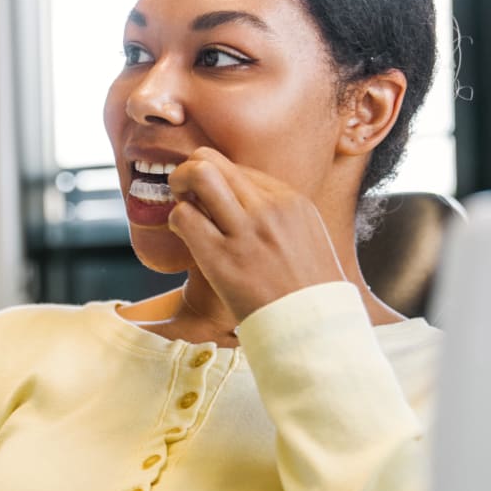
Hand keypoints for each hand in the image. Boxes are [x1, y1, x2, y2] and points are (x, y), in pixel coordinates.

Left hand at [167, 146, 345, 322]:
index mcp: (291, 201)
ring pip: (199, 176)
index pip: (239, 168)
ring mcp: (246, 233)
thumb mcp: (308, 238)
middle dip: (189, 170)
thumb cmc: (307, 291)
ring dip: (179, 185)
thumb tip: (242, 197)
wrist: (314, 330)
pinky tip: (184, 233)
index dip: (219, 180)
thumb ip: (279, 214)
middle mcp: (269, 209)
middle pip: (213, 160)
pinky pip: (185, 217)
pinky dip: (177, 219)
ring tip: (181, 204)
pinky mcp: (223, 260)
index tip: (214, 201)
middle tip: (184, 191)